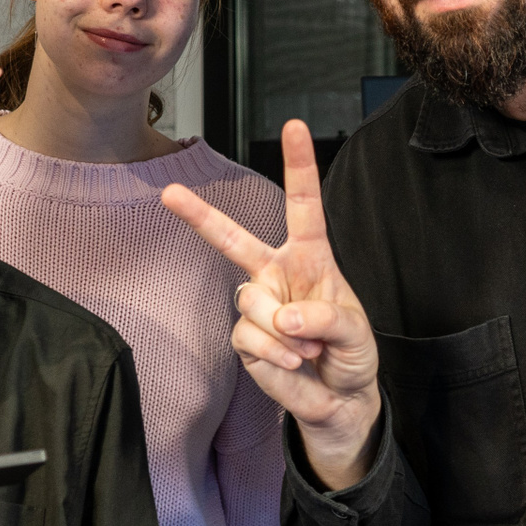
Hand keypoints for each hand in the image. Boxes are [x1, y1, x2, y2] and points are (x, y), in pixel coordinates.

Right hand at [162, 119, 382, 488]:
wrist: (340, 399)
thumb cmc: (352, 353)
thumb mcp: (356, 332)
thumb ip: (326, 320)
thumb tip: (285, 318)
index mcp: (311, 258)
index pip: (304, 206)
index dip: (299, 165)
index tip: (294, 127)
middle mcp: (277, 274)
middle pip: (234, 238)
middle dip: (199, 216)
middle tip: (169, 191)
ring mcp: (258, 306)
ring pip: (252, 303)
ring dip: (285, 333)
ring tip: (307, 347)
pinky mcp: (245, 340)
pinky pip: (249, 338)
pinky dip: (275, 354)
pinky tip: (293, 361)